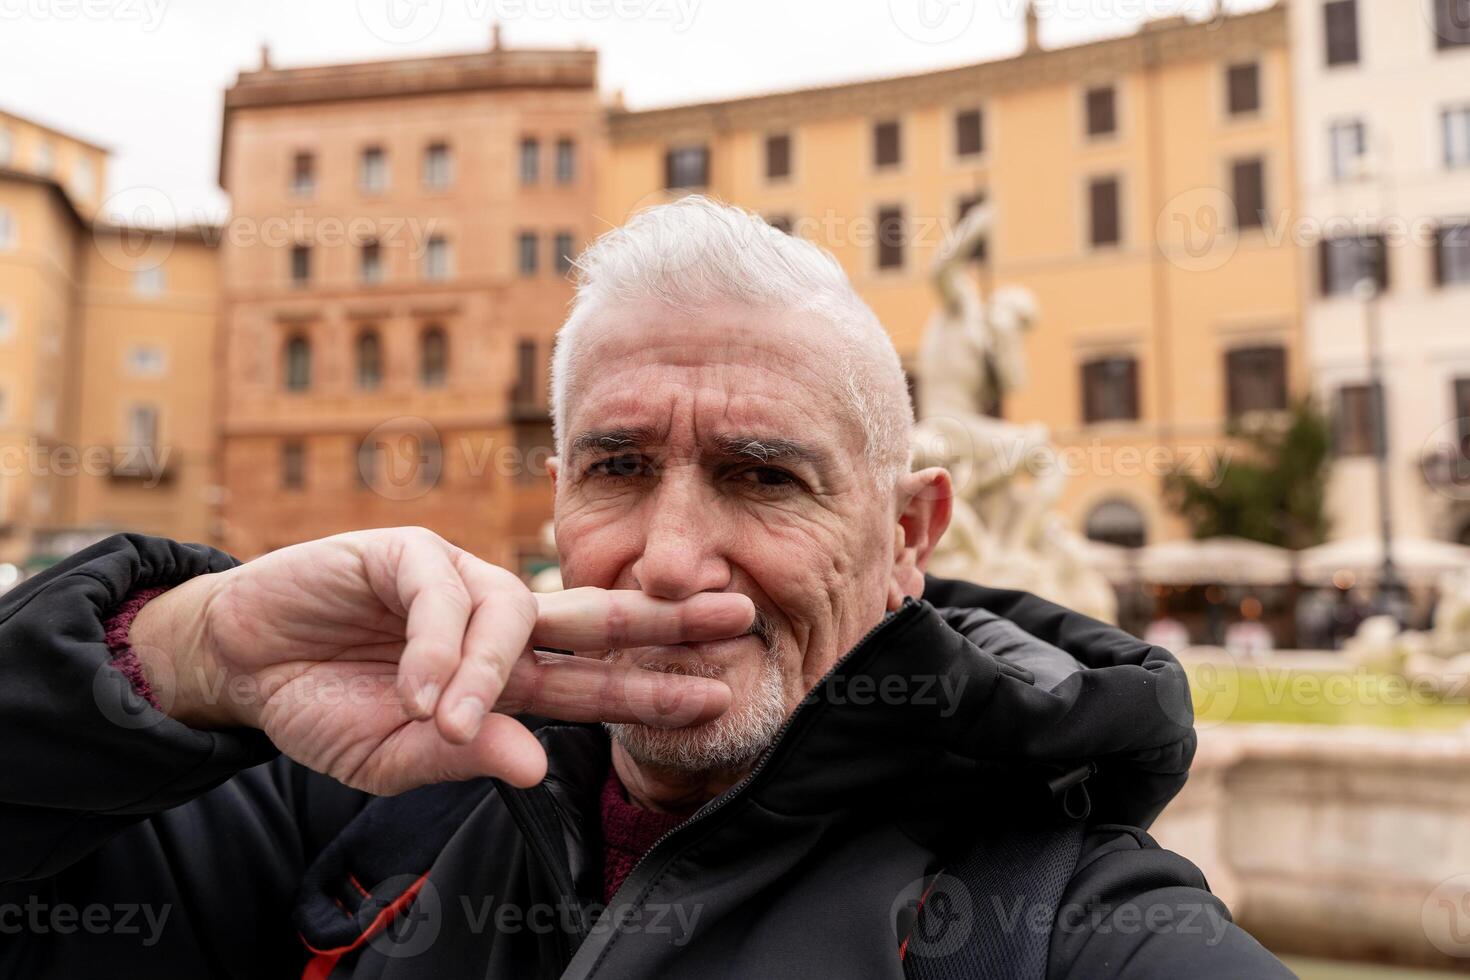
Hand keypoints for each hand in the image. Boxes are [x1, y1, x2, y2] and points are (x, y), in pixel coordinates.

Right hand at [128, 527, 753, 793]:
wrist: (243, 665)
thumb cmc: (327, 708)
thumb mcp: (396, 756)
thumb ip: (466, 756)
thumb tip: (535, 767)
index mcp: (507, 676)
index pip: (595, 680)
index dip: (654, 685)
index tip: (720, 693)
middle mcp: (497, 622)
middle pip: (594, 617)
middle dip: (663, 617)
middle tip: (734, 616)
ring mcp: (457, 582)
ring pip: (512, 613)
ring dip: (485, 673)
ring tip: (441, 719)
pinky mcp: (407, 553)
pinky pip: (442, 595)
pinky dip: (434, 645)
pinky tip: (414, 684)